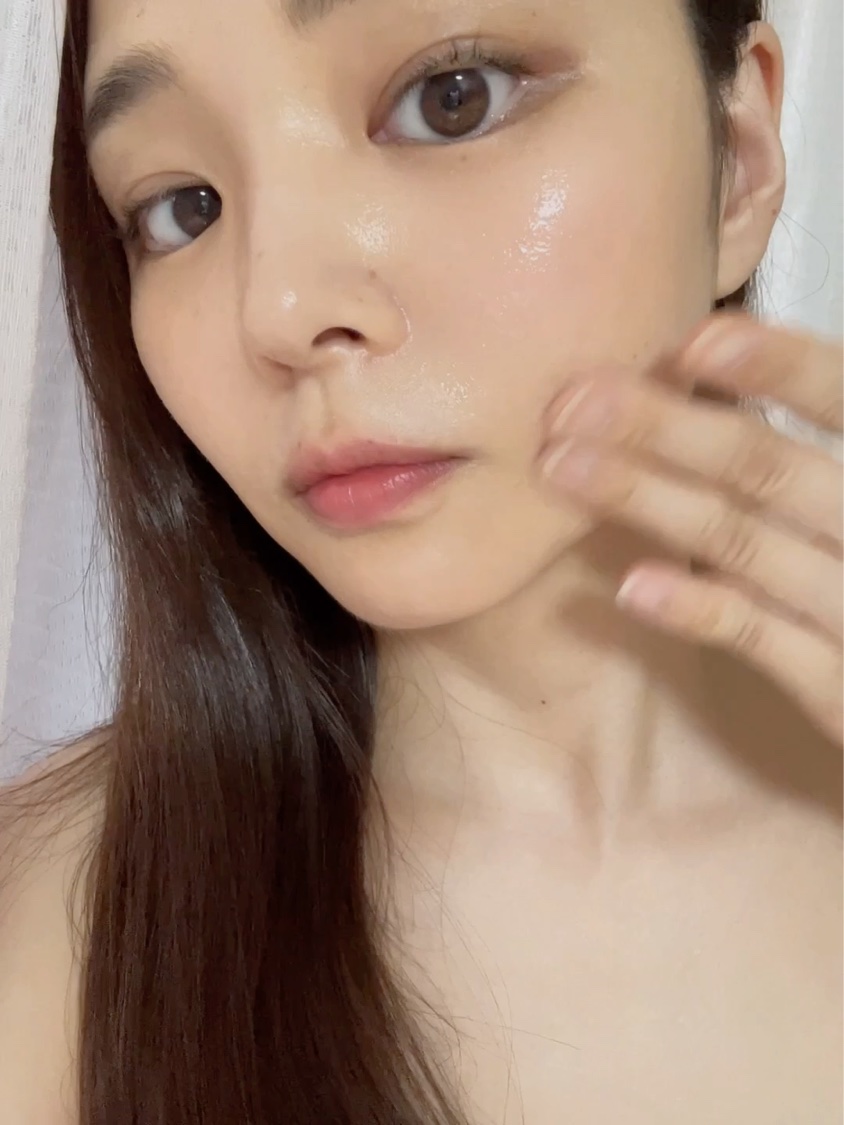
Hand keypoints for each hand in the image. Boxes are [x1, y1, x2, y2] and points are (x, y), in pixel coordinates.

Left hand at [539, 311, 842, 744]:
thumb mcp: (838, 508)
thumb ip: (793, 463)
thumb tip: (703, 373)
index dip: (781, 368)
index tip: (695, 342)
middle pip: (772, 469)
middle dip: (665, 429)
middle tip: (571, 402)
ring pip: (747, 545)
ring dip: (648, 500)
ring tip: (563, 467)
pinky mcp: (843, 692)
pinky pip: (762, 640)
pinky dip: (697, 608)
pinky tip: (631, 586)